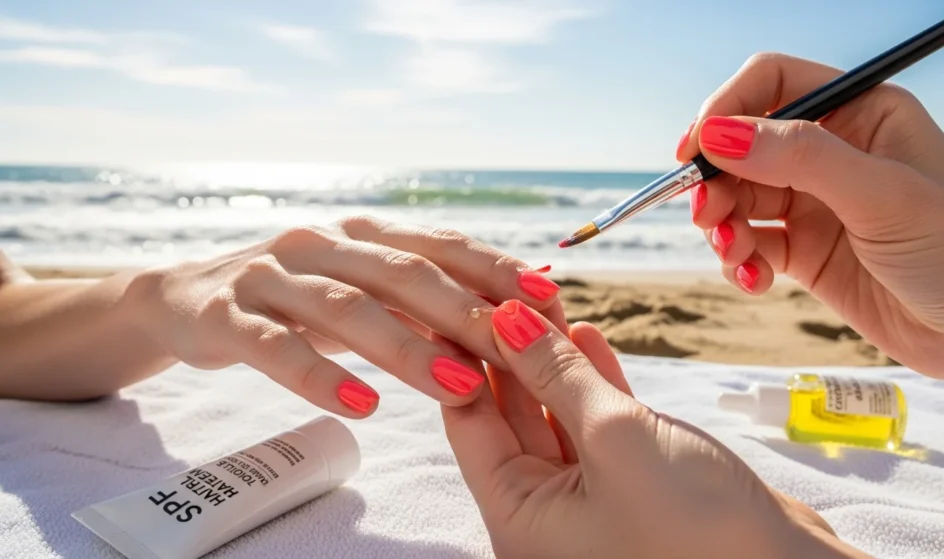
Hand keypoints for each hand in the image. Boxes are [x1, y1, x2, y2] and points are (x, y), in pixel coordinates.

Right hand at [122, 216, 566, 417]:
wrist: (181, 300)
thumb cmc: (292, 302)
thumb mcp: (357, 291)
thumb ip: (418, 299)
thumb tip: (508, 312)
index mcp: (359, 235)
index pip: (438, 245)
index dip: (494, 268)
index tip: (550, 296)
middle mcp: (320, 245)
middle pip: (402, 274)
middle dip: (465, 311)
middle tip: (519, 348)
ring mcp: (270, 277)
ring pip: (347, 309)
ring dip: (407, 349)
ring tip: (460, 387)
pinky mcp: (225, 317)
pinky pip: (275, 349)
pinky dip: (320, 376)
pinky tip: (362, 407)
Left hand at [441, 300, 867, 558]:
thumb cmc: (696, 526)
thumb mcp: (614, 437)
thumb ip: (556, 375)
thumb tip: (504, 316)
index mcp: (519, 522)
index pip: (471, 424)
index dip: (464, 356)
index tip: (461, 299)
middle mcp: (545, 519)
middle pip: (511, 419)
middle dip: (512, 352)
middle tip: (507, 288)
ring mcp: (590, 504)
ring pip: (557, 418)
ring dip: (554, 362)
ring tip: (545, 300)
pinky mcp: (634, 490)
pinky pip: (598, 429)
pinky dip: (594, 384)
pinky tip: (586, 334)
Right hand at [677, 53, 943, 403]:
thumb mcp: (882, 195)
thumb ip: (799, 158)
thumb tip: (717, 134)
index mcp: (861, 114)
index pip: (772, 85)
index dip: (727, 109)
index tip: (696, 149)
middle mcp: (833, 153)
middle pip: (742, 146)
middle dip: (716, 180)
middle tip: (707, 215)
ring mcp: (817, 204)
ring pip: (738, 198)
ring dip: (723, 226)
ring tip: (736, 254)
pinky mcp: (806, 253)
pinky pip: (751, 246)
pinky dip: (740, 262)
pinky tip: (755, 281)